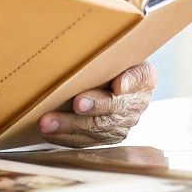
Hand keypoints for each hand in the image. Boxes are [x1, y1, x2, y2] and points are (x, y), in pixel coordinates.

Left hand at [37, 61, 154, 146]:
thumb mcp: (111, 51)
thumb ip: (110, 54)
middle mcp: (136, 103)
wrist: (103, 76)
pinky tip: (50, 131)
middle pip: (115, 108)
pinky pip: (88, 141)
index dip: (129, 83)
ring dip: (71, 125)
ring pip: (98, 129)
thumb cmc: (104, 61)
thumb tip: (113, 77)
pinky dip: (67, 137)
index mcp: (143, 77)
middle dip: (94, 107)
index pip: (139, 78)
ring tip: (48, 122)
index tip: (117, 86)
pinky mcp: (107, 137)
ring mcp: (122, 123)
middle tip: (76, 104)